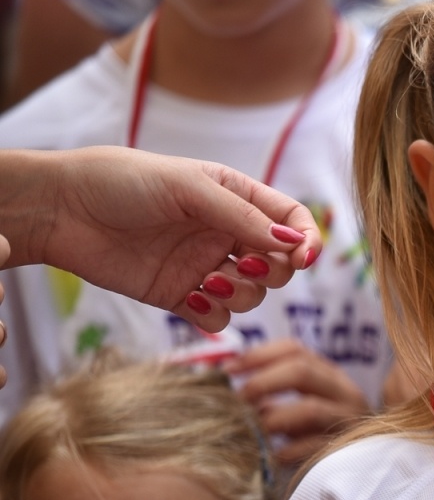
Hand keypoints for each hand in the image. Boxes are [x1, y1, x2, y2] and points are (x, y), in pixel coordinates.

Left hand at [6, 148, 321, 332]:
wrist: (61, 210)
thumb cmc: (121, 182)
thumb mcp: (188, 187)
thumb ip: (242, 216)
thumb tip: (293, 243)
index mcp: (235, 198)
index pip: (291, 221)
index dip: (306, 241)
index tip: (302, 258)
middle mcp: (225, 234)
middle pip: (279, 265)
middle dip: (272, 272)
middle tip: (245, 266)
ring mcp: (204, 267)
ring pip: (253, 295)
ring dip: (241, 294)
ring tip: (207, 283)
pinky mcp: (180, 296)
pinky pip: (219, 317)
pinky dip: (215, 316)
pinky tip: (192, 300)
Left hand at [226, 338, 369, 464]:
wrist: (358, 473)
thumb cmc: (317, 438)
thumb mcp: (297, 409)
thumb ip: (272, 394)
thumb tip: (226, 388)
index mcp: (328, 374)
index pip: (293, 350)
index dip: (256, 356)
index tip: (226, 370)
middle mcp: (344, 391)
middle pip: (301, 370)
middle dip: (261, 383)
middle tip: (237, 401)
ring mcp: (350, 419)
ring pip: (310, 408)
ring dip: (273, 418)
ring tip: (253, 430)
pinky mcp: (348, 448)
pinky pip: (313, 446)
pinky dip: (287, 451)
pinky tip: (271, 457)